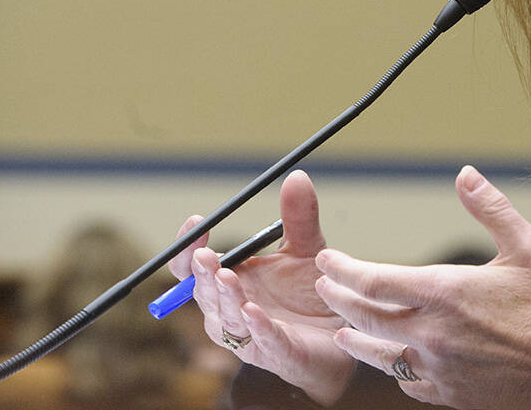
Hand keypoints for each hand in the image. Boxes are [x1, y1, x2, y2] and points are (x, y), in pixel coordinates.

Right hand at [169, 170, 354, 405]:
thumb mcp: (306, 249)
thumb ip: (299, 218)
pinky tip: (254, 312)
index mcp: (232, 281)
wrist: (341, 335)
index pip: (195, 267)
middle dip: (202, 273)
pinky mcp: (276, 353)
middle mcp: (231, 309)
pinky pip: (261, 341)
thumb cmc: (311, 294)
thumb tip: (297, 176)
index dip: (189, 247)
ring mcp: (250, 335)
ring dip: (225, 298)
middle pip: (204, 292)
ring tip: (227, 277)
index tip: (196, 221)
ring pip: (227, 318)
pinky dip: (256, 327)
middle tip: (206, 255)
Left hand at [315, 165, 530, 409]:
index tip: (326, 261)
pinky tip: (394, 364)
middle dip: (339, 300)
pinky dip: (395, 371)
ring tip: (343, 332)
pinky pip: (409, 384)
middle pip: (365, 319)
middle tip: (325, 288)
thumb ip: (489, 208)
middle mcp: (432, 334)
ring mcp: (439, 369)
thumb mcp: (525, 245)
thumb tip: (465, 175)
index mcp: (444, 293)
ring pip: (380, 356)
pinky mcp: (451, 395)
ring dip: (356, 341)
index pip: (373, 281)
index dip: (342, 270)